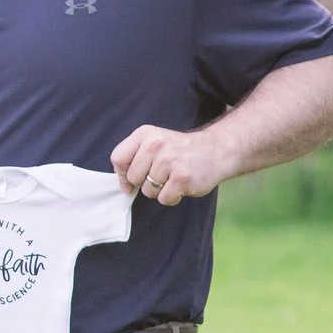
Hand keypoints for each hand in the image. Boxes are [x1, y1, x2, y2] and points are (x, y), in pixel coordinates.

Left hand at [111, 123, 229, 206]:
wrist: (215, 151)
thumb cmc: (179, 151)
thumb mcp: (154, 142)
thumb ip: (134, 158)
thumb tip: (123, 186)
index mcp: (145, 134)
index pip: (118, 158)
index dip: (122, 174)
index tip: (131, 180)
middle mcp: (155, 144)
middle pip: (133, 177)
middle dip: (144, 182)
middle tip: (162, 174)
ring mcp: (169, 161)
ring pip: (148, 190)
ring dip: (160, 190)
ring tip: (173, 177)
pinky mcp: (181, 177)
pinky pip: (164, 199)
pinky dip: (172, 197)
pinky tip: (181, 185)